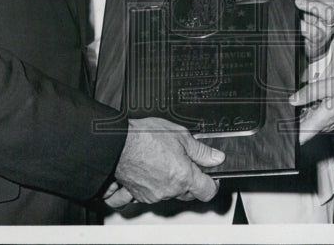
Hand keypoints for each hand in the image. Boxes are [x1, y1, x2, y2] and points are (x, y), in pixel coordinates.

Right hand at [110, 117, 224, 206]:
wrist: (117, 143)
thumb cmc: (145, 137)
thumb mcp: (180, 135)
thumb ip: (201, 150)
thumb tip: (216, 158)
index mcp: (184, 176)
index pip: (208, 191)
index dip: (212, 183)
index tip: (210, 176)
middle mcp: (170, 190)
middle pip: (190, 193)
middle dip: (192, 181)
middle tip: (186, 163)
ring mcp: (153, 195)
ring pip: (171, 194)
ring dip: (172, 183)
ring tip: (165, 162)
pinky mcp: (138, 195)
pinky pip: (149, 197)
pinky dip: (152, 189)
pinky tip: (150, 176)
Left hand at [289, 74, 333, 143]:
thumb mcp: (329, 85)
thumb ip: (309, 92)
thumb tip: (293, 99)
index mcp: (322, 119)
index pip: (302, 137)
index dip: (291, 134)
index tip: (284, 127)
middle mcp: (325, 126)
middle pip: (304, 127)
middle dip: (298, 117)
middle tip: (300, 103)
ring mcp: (330, 125)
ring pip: (311, 123)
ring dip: (307, 113)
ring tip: (312, 100)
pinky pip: (320, 120)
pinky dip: (316, 112)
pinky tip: (320, 101)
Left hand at [294, 0, 333, 61]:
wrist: (314, 42)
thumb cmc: (313, 18)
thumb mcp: (311, 2)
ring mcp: (331, 26)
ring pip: (329, 14)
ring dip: (311, 5)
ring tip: (298, 2)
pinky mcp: (323, 38)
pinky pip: (316, 31)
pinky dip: (306, 25)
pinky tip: (300, 21)